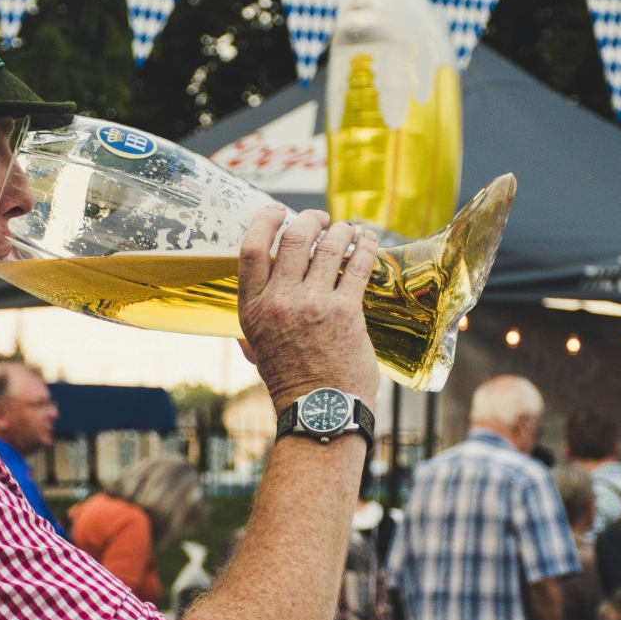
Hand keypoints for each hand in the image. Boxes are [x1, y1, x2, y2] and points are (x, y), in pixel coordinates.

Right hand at [236, 206, 380, 409]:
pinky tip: (368, 240)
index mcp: (253, 308)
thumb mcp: (257, 349)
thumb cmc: (290, 381)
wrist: (319, 409)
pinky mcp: (345, 312)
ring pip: (329, 247)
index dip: (265, 221)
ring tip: (348, 228)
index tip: (277, 210)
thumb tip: (253, 299)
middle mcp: (279, 302)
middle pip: (294, 238)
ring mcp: (313, 305)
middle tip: (320, 218)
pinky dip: (365, 246)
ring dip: (341, 230)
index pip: (252, 249)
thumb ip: (253, 322)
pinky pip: (357, 265)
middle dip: (310, 219)